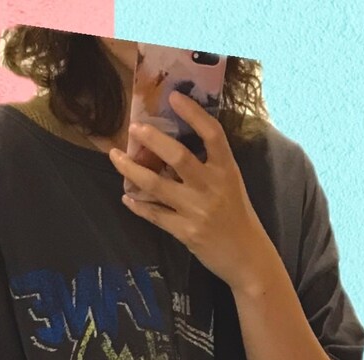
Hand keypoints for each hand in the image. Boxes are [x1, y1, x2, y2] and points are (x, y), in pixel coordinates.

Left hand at [110, 89, 269, 291]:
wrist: (247, 258)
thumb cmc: (238, 217)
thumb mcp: (231, 185)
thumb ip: (209, 167)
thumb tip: (172, 148)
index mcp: (227, 170)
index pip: (212, 134)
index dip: (193, 114)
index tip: (174, 97)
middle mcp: (212, 187)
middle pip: (178, 157)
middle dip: (153, 140)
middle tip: (134, 128)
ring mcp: (197, 211)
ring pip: (157, 186)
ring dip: (132, 171)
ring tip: (115, 157)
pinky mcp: (186, 233)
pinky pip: (155, 215)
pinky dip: (138, 205)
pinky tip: (126, 197)